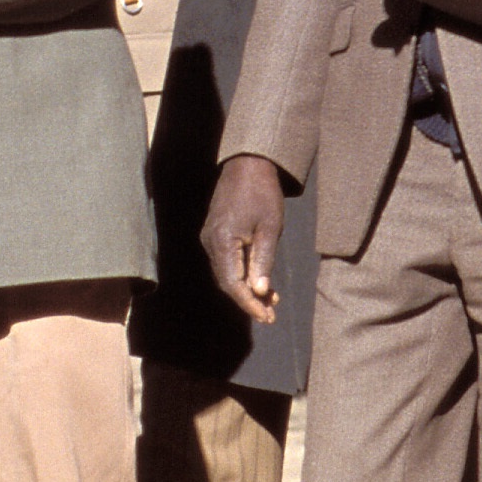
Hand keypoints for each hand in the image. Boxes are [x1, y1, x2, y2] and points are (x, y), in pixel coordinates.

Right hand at [203, 155, 288, 324]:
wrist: (248, 164)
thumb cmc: (262, 193)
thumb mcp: (269, 229)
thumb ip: (263, 262)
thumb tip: (260, 292)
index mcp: (221, 241)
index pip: (232, 284)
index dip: (249, 304)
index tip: (267, 317)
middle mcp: (210, 242)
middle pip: (227, 282)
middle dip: (249, 300)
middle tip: (271, 314)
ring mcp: (210, 238)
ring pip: (226, 274)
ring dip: (247, 289)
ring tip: (271, 301)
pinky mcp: (215, 234)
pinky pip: (226, 262)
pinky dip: (242, 274)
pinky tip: (260, 280)